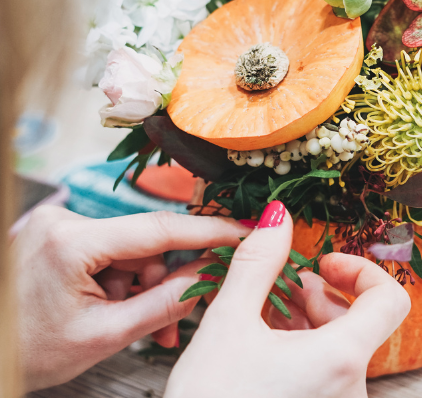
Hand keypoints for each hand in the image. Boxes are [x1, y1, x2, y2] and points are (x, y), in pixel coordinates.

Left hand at [14, 206, 248, 390]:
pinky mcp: (60, 237)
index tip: (243, 232)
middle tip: (176, 321)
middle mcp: (63, 222)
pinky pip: (112, 255)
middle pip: (146, 244)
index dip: (208, 230)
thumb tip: (212, 275)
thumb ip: (167, 302)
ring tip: (141, 329)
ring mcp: (60, 227)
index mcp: (71, 242)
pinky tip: (121, 312)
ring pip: (132, 253)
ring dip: (145, 289)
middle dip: (165, 282)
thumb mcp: (106, 335)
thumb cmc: (25, 351)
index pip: (158, 227)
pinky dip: (124, 284)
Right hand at [164, 201, 410, 397]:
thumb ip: (258, 263)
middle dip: (321, 297)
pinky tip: (264, 348)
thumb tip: (278, 216)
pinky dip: (304, 353)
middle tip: (281, 290)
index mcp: (342, 359)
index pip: (391, 299)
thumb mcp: (227, 323)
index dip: (361, 271)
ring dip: (308, 324)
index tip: (324, 264)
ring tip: (264, 317)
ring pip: (341, 349)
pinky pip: (328, 374)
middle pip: (360, 323)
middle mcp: (353, 389)